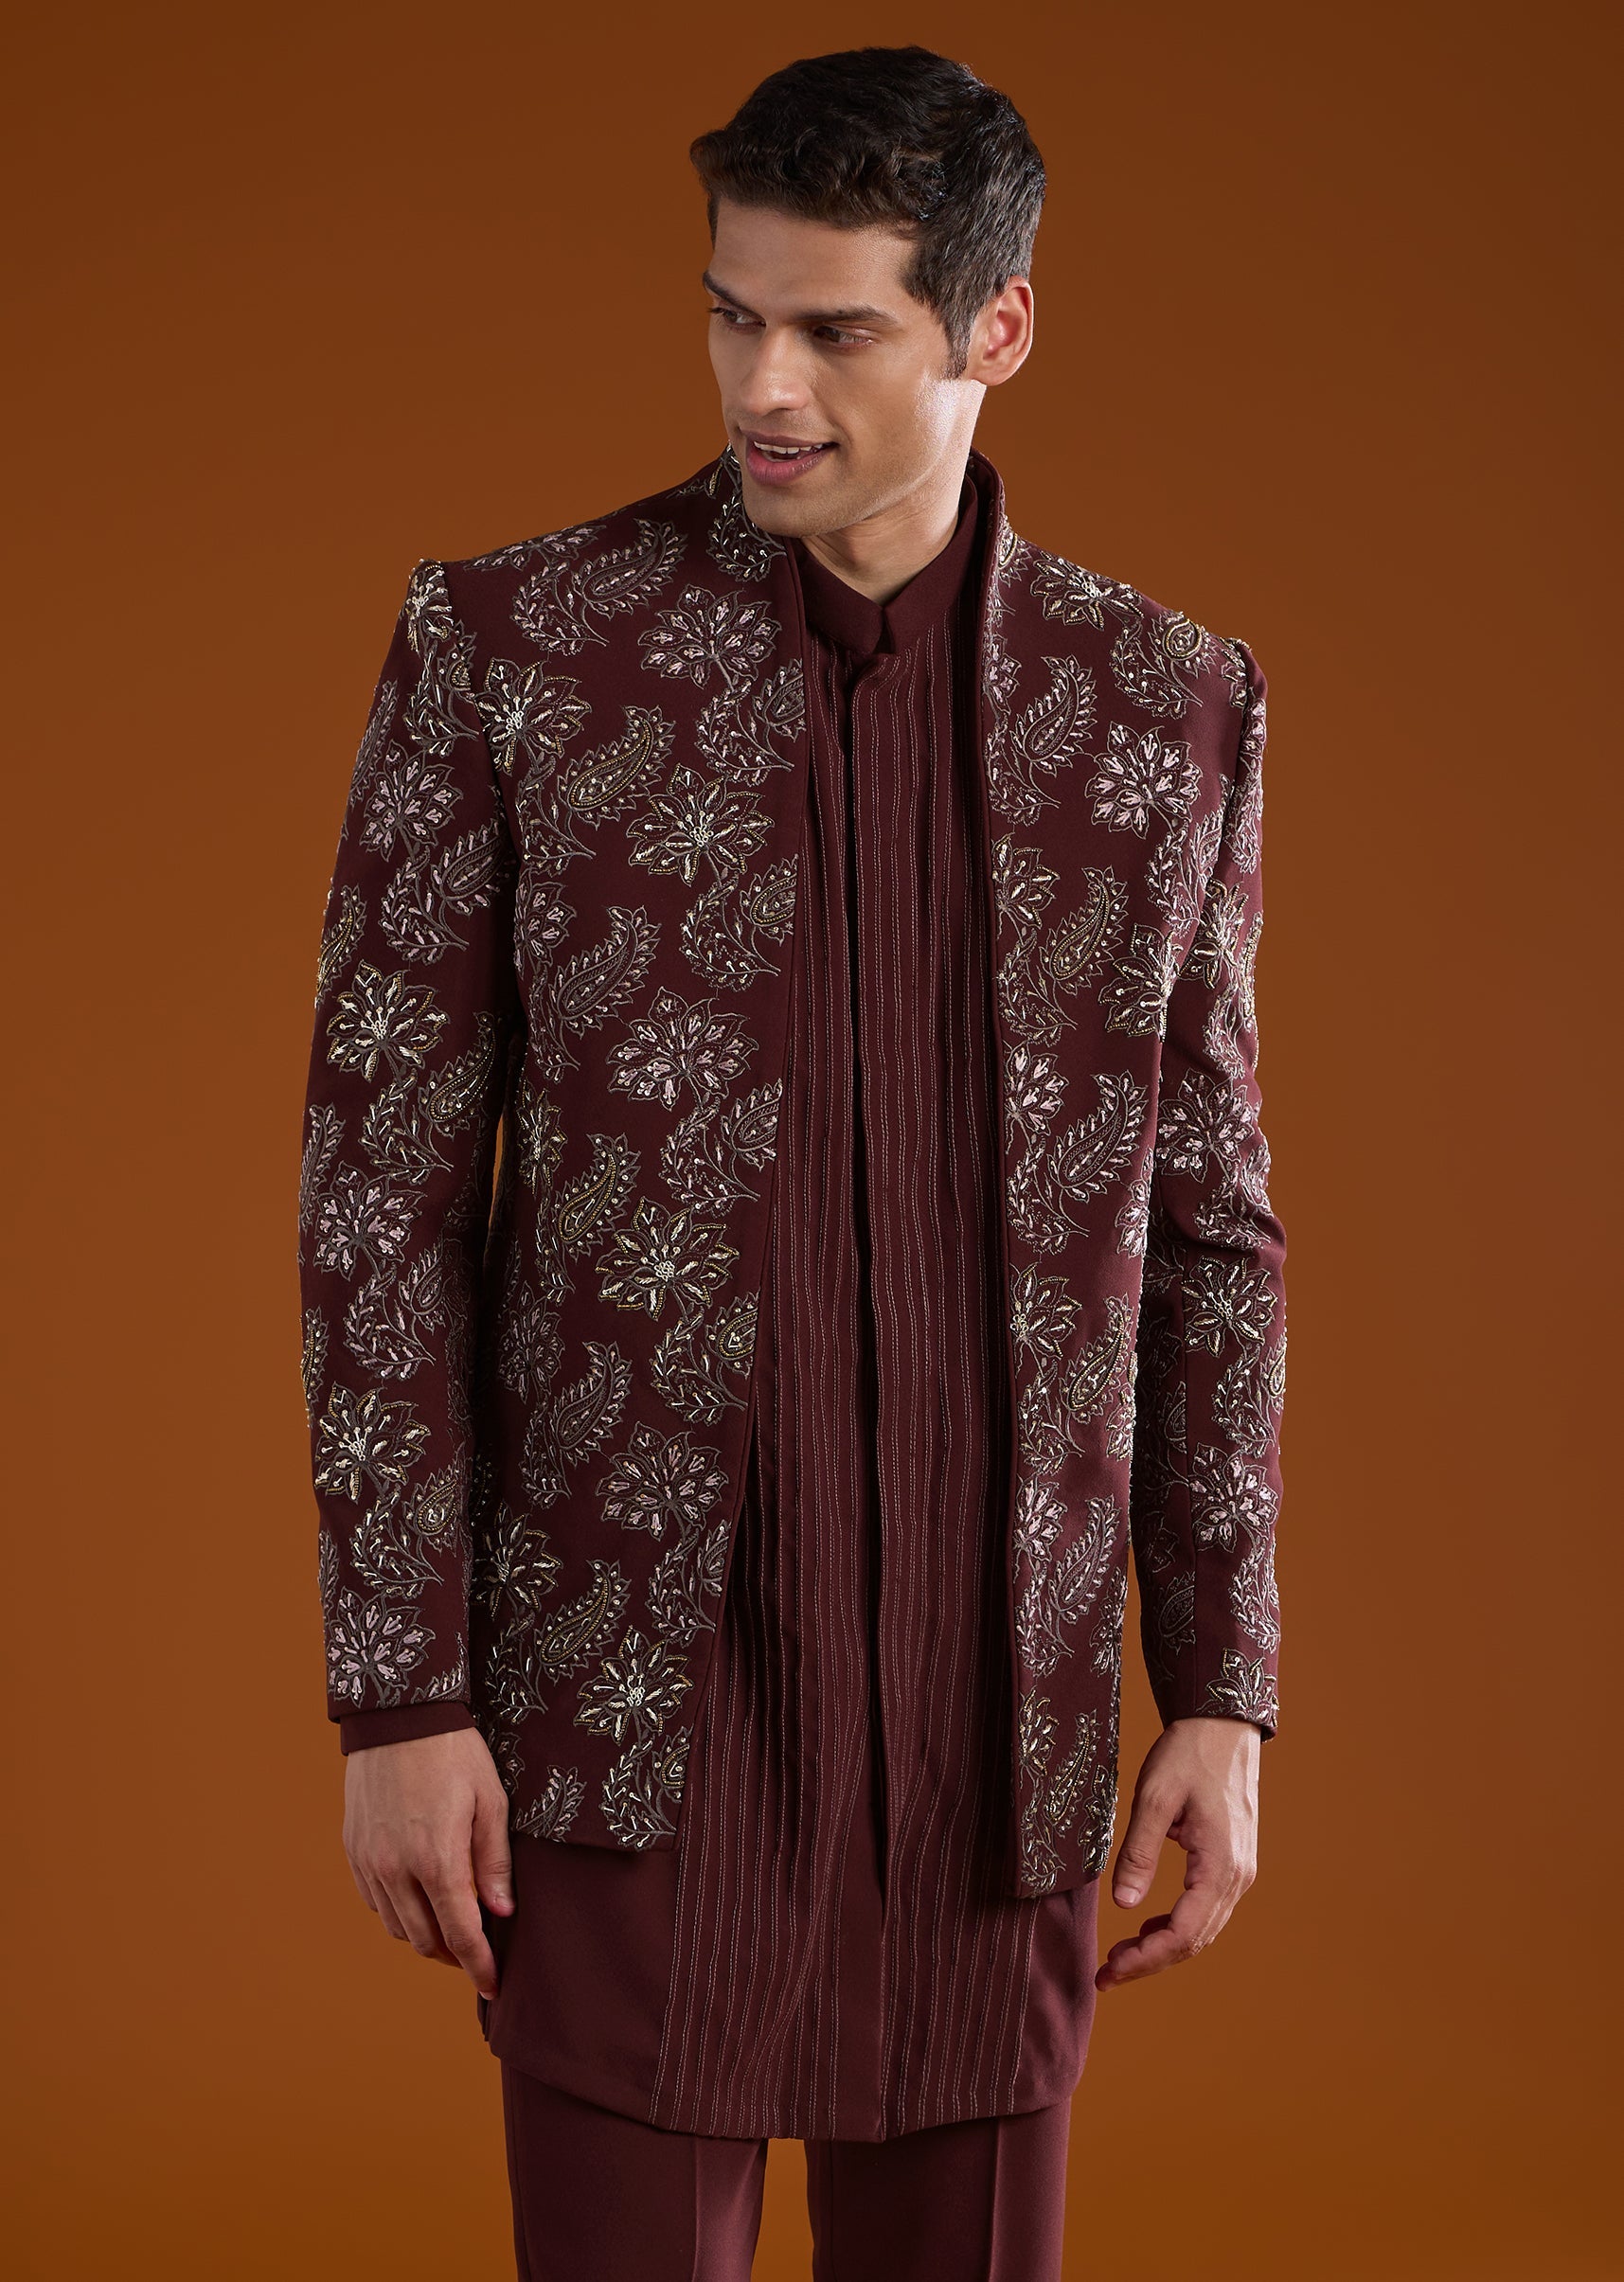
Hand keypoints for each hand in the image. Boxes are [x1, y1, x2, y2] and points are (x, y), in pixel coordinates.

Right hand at [342, 1726, 514, 1998]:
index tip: (493, 1986)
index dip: (479, 1966)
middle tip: (477, 1952)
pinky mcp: (354, 1850)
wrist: (399, 1716)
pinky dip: (398, 1912)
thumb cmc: (455, 1754)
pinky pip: (375, 1901)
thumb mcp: (490, 1801)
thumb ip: (493, 1862)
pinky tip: (418, 1898)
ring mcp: (371, 1861)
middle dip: (453, 1956)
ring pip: (397, 1927)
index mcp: (437, 1859)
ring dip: (425, 1936)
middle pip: (425, 1940)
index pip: (460, 1934)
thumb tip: (501, 1913)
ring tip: (450, 1925)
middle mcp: (397, 1869)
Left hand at [1095, 1716, 1258, 1990]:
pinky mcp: (1233, 1862)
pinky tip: (1148, 1926)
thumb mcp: (1154, 1798)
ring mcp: (1240, 1871)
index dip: (1145, 1960)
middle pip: (1194, 1941)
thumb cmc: (1188, 1753)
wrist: (1222, 1724)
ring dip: (1163, 1946)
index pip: (1183, 1934)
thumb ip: (1139, 1852)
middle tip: (1106, 1975)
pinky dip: (1177, 1925)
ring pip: (1202, 1928)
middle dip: (1150, 1961)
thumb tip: (1124, 1906)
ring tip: (1121, 1956)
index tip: (1109, 1971)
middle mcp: (1238, 1877)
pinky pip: (1206, 1908)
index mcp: (1220, 1866)